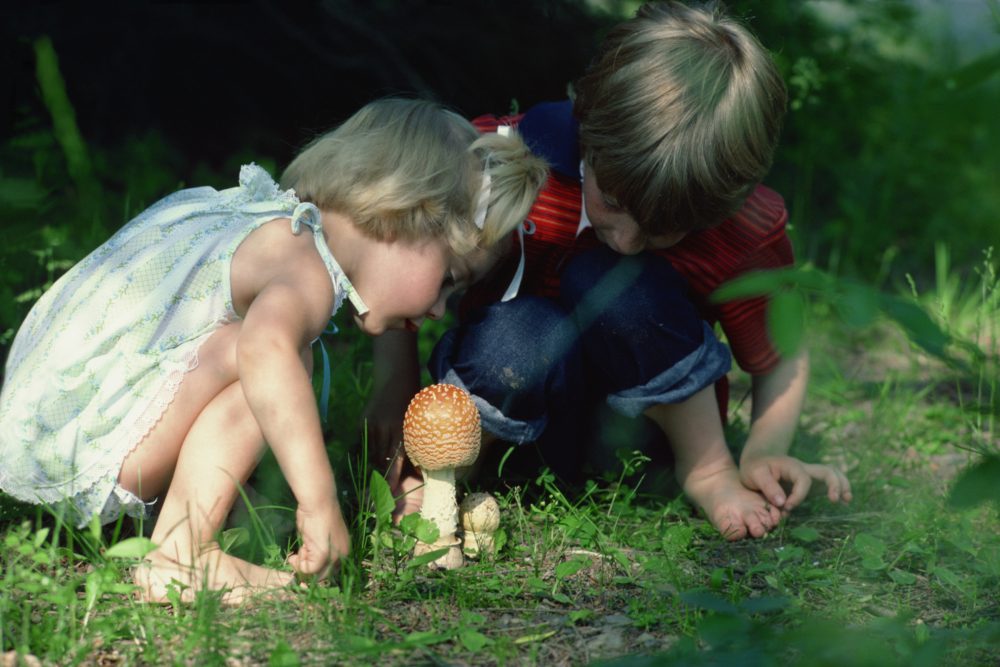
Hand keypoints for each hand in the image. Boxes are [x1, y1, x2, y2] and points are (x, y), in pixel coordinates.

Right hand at [286, 502, 350, 580]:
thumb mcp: (321, 536)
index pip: (331, 570)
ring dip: (303, 565)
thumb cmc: (318, 514)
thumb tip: (308, 563)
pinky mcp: (323, 556)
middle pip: (324, 575)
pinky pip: (309, 570)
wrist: (319, 502)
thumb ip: (319, 550)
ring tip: (300, 550)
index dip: (315, 568)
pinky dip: (300, 563)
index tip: (303, 558)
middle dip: (308, 569)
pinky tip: (298, 551)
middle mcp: (342, 555)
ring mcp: (334, 557)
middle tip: (297, 557)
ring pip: (316, 575)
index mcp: (344, 550)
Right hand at [363, 379, 416, 493]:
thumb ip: (414, 446)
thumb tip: (418, 472)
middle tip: (386, 485)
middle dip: (384, 472)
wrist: (396, 381)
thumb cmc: (413, 406)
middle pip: (381, 459)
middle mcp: (385, 428)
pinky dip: (371, 450)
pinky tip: (378, 450)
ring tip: (383, 468)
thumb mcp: (417, 425)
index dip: (392, 476)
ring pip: (373, 453)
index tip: (390, 490)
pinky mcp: (363, 423)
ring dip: (378, 462)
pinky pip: (366, 444)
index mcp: (401, 429)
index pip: (395, 458)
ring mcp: (372, 425)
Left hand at [739, 454, 851, 511]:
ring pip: (831, 475)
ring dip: (842, 485)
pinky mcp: (810, 485)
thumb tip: (783, 502)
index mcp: (791, 466)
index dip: (798, 495)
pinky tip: (843, 502)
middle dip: (834, 484)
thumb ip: (768, 487)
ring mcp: (809, 477)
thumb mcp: (755, 474)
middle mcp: (804, 470)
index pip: (803, 480)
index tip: (786, 506)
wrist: (757, 463)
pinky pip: (828, 484)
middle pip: (826, 471)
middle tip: (835, 500)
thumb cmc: (755, 468)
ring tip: (847, 500)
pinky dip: (838, 490)